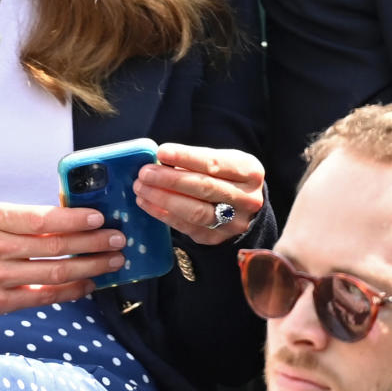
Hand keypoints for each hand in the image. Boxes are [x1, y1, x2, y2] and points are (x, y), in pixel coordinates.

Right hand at [0, 203, 126, 318]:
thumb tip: (73, 216)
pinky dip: (72, 291)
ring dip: (90, 267)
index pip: (42, 219)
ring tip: (112, 261)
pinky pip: (44, 297)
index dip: (75, 220)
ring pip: (54, 273)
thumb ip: (25, 217)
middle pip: (54, 247)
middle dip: (93, 243)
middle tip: (118, 239)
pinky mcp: (0, 303)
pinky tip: (90, 284)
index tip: (100, 217)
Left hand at [132, 143, 264, 245]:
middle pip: (204, 188)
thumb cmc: (226, 177)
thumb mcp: (223, 162)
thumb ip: (197, 161)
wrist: (243, 208)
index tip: (161, 152)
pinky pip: (186, 227)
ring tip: (141, 188)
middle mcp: (247, 198)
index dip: (186, 158)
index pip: (215, 164)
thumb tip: (159, 161)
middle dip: (170, 179)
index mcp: (251, 172)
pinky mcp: (216, 238)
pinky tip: (147, 203)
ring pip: (195, 211)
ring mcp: (233, 222)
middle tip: (145, 173)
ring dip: (163, 198)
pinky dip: (163, 214)